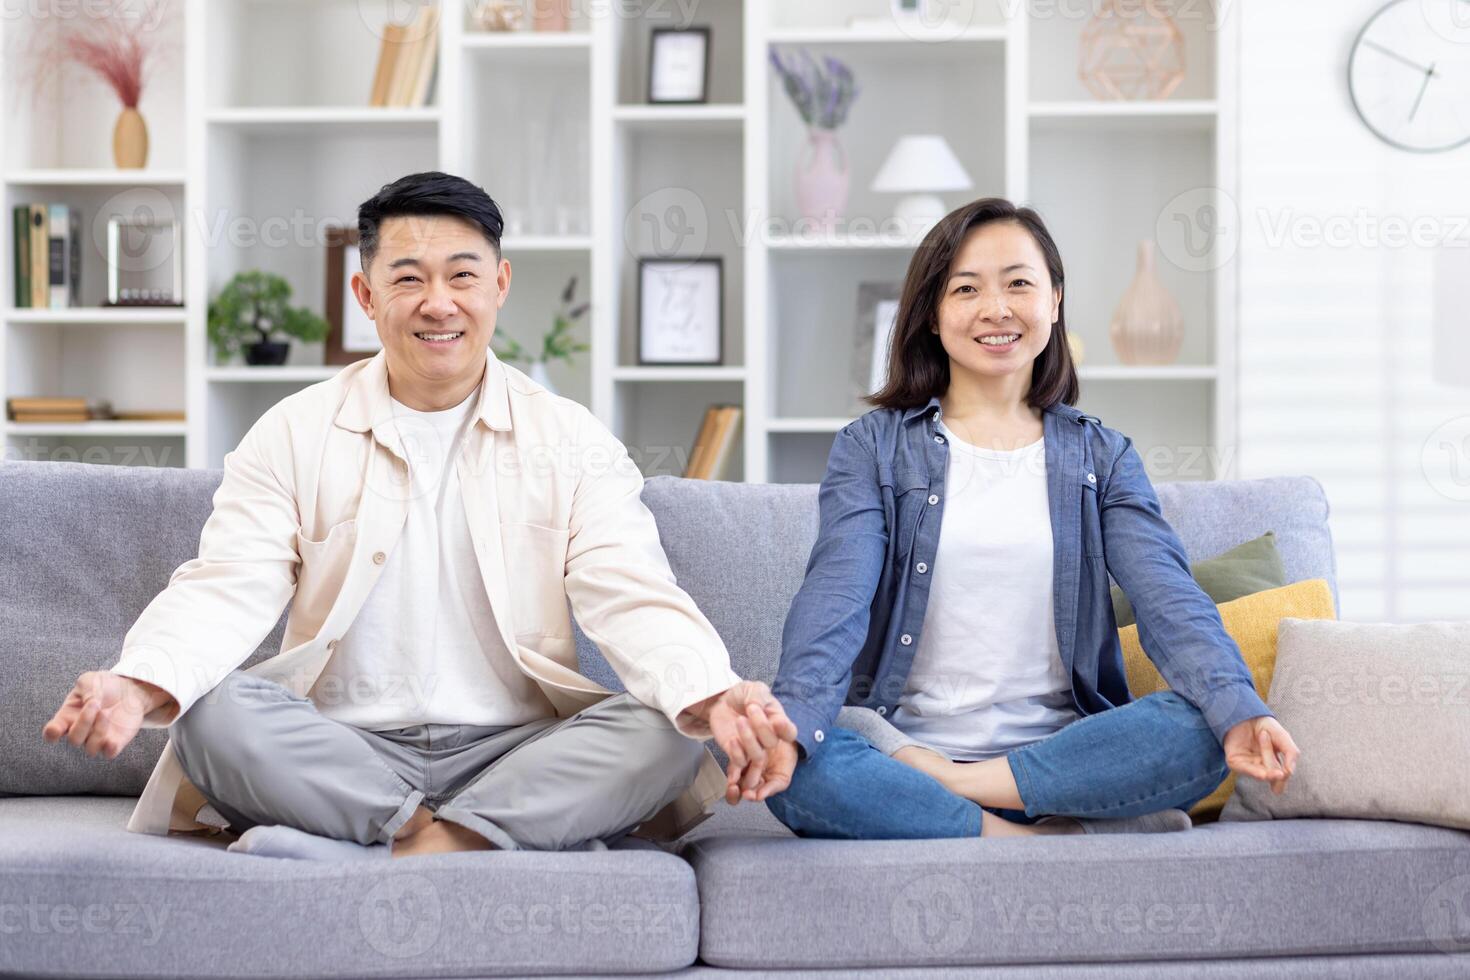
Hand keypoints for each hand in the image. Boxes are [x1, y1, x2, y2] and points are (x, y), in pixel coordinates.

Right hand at [41, 671, 167, 759]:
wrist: (129, 690)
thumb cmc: (103, 686)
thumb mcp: (90, 681)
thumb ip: (86, 690)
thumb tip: (91, 703)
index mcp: (67, 717)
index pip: (52, 732)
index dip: (52, 734)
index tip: (55, 729)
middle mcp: (80, 732)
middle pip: (74, 739)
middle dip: (84, 722)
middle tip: (96, 704)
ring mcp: (96, 739)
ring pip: (91, 748)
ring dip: (98, 732)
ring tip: (105, 714)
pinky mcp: (115, 742)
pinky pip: (109, 753)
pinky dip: (109, 749)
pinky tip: (111, 741)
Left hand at [686, 681, 798, 803]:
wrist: (723, 701)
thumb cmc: (743, 695)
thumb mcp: (755, 689)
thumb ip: (759, 696)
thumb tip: (757, 707)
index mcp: (777, 722)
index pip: (789, 733)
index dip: (786, 730)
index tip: (778, 721)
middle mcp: (767, 738)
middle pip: (772, 743)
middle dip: (762, 726)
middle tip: (751, 708)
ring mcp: (752, 747)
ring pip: (757, 755)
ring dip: (749, 739)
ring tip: (739, 720)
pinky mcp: (736, 753)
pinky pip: (740, 762)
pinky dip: (736, 754)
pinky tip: (732, 740)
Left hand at [1223, 715, 1299, 794]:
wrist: (1246, 714)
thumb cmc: (1265, 726)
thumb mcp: (1283, 737)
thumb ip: (1291, 752)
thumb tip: (1290, 771)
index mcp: (1273, 764)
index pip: (1281, 776)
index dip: (1285, 776)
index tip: (1288, 772)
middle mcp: (1260, 767)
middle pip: (1272, 773)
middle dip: (1277, 771)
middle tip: (1281, 767)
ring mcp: (1247, 765)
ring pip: (1262, 772)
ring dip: (1270, 773)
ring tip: (1279, 773)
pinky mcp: (1235, 762)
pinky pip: (1246, 769)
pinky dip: (1255, 773)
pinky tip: (1264, 775)